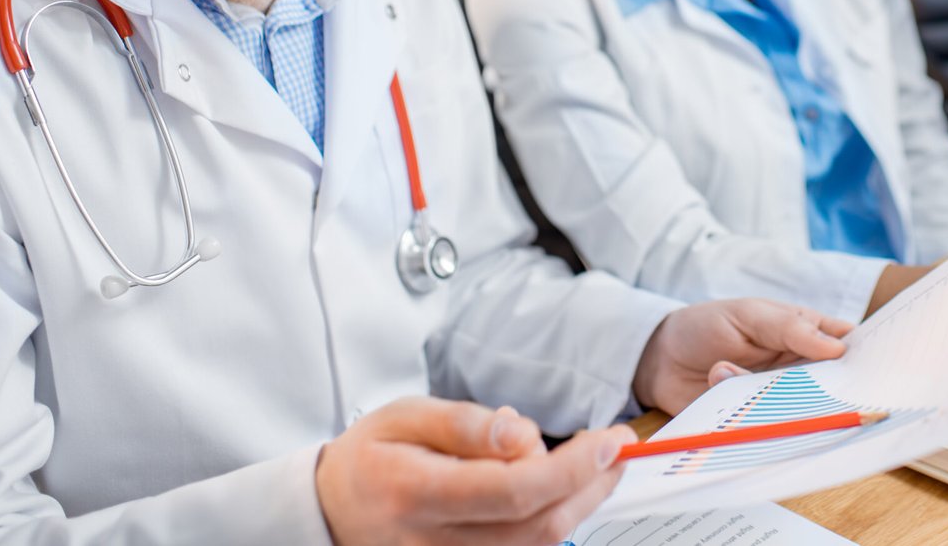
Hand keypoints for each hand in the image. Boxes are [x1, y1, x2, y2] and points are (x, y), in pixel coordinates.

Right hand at [315, 396, 634, 545]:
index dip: (571, 468)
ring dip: (580, 506)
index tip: (608, 440)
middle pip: (535, 526)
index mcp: (415, 492)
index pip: (511, 490)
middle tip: (617, 448)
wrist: (330, 510)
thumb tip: (520, 432)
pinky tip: (565, 493)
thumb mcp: (406, 414)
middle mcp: (431, 542)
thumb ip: (465, 423)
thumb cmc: (372, 455)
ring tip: (597, 466)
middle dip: (590, 486)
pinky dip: (553, 525)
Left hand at [633, 299, 852, 413]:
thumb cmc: (709, 325)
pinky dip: (752, 415)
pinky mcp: (756, 421)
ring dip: (776, 397)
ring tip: (733, 368)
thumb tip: (838, 347)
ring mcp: (779, 398)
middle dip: (829, 392)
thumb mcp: (750, 314)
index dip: (866, 358)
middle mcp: (800, 370)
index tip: (875, 369)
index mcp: (806, 335)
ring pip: (802, 411)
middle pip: (834, 388)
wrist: (660, 358)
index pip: (848, 346)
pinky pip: (770, 428)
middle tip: (807, 381)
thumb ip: (790, 328)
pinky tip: (719, 380)